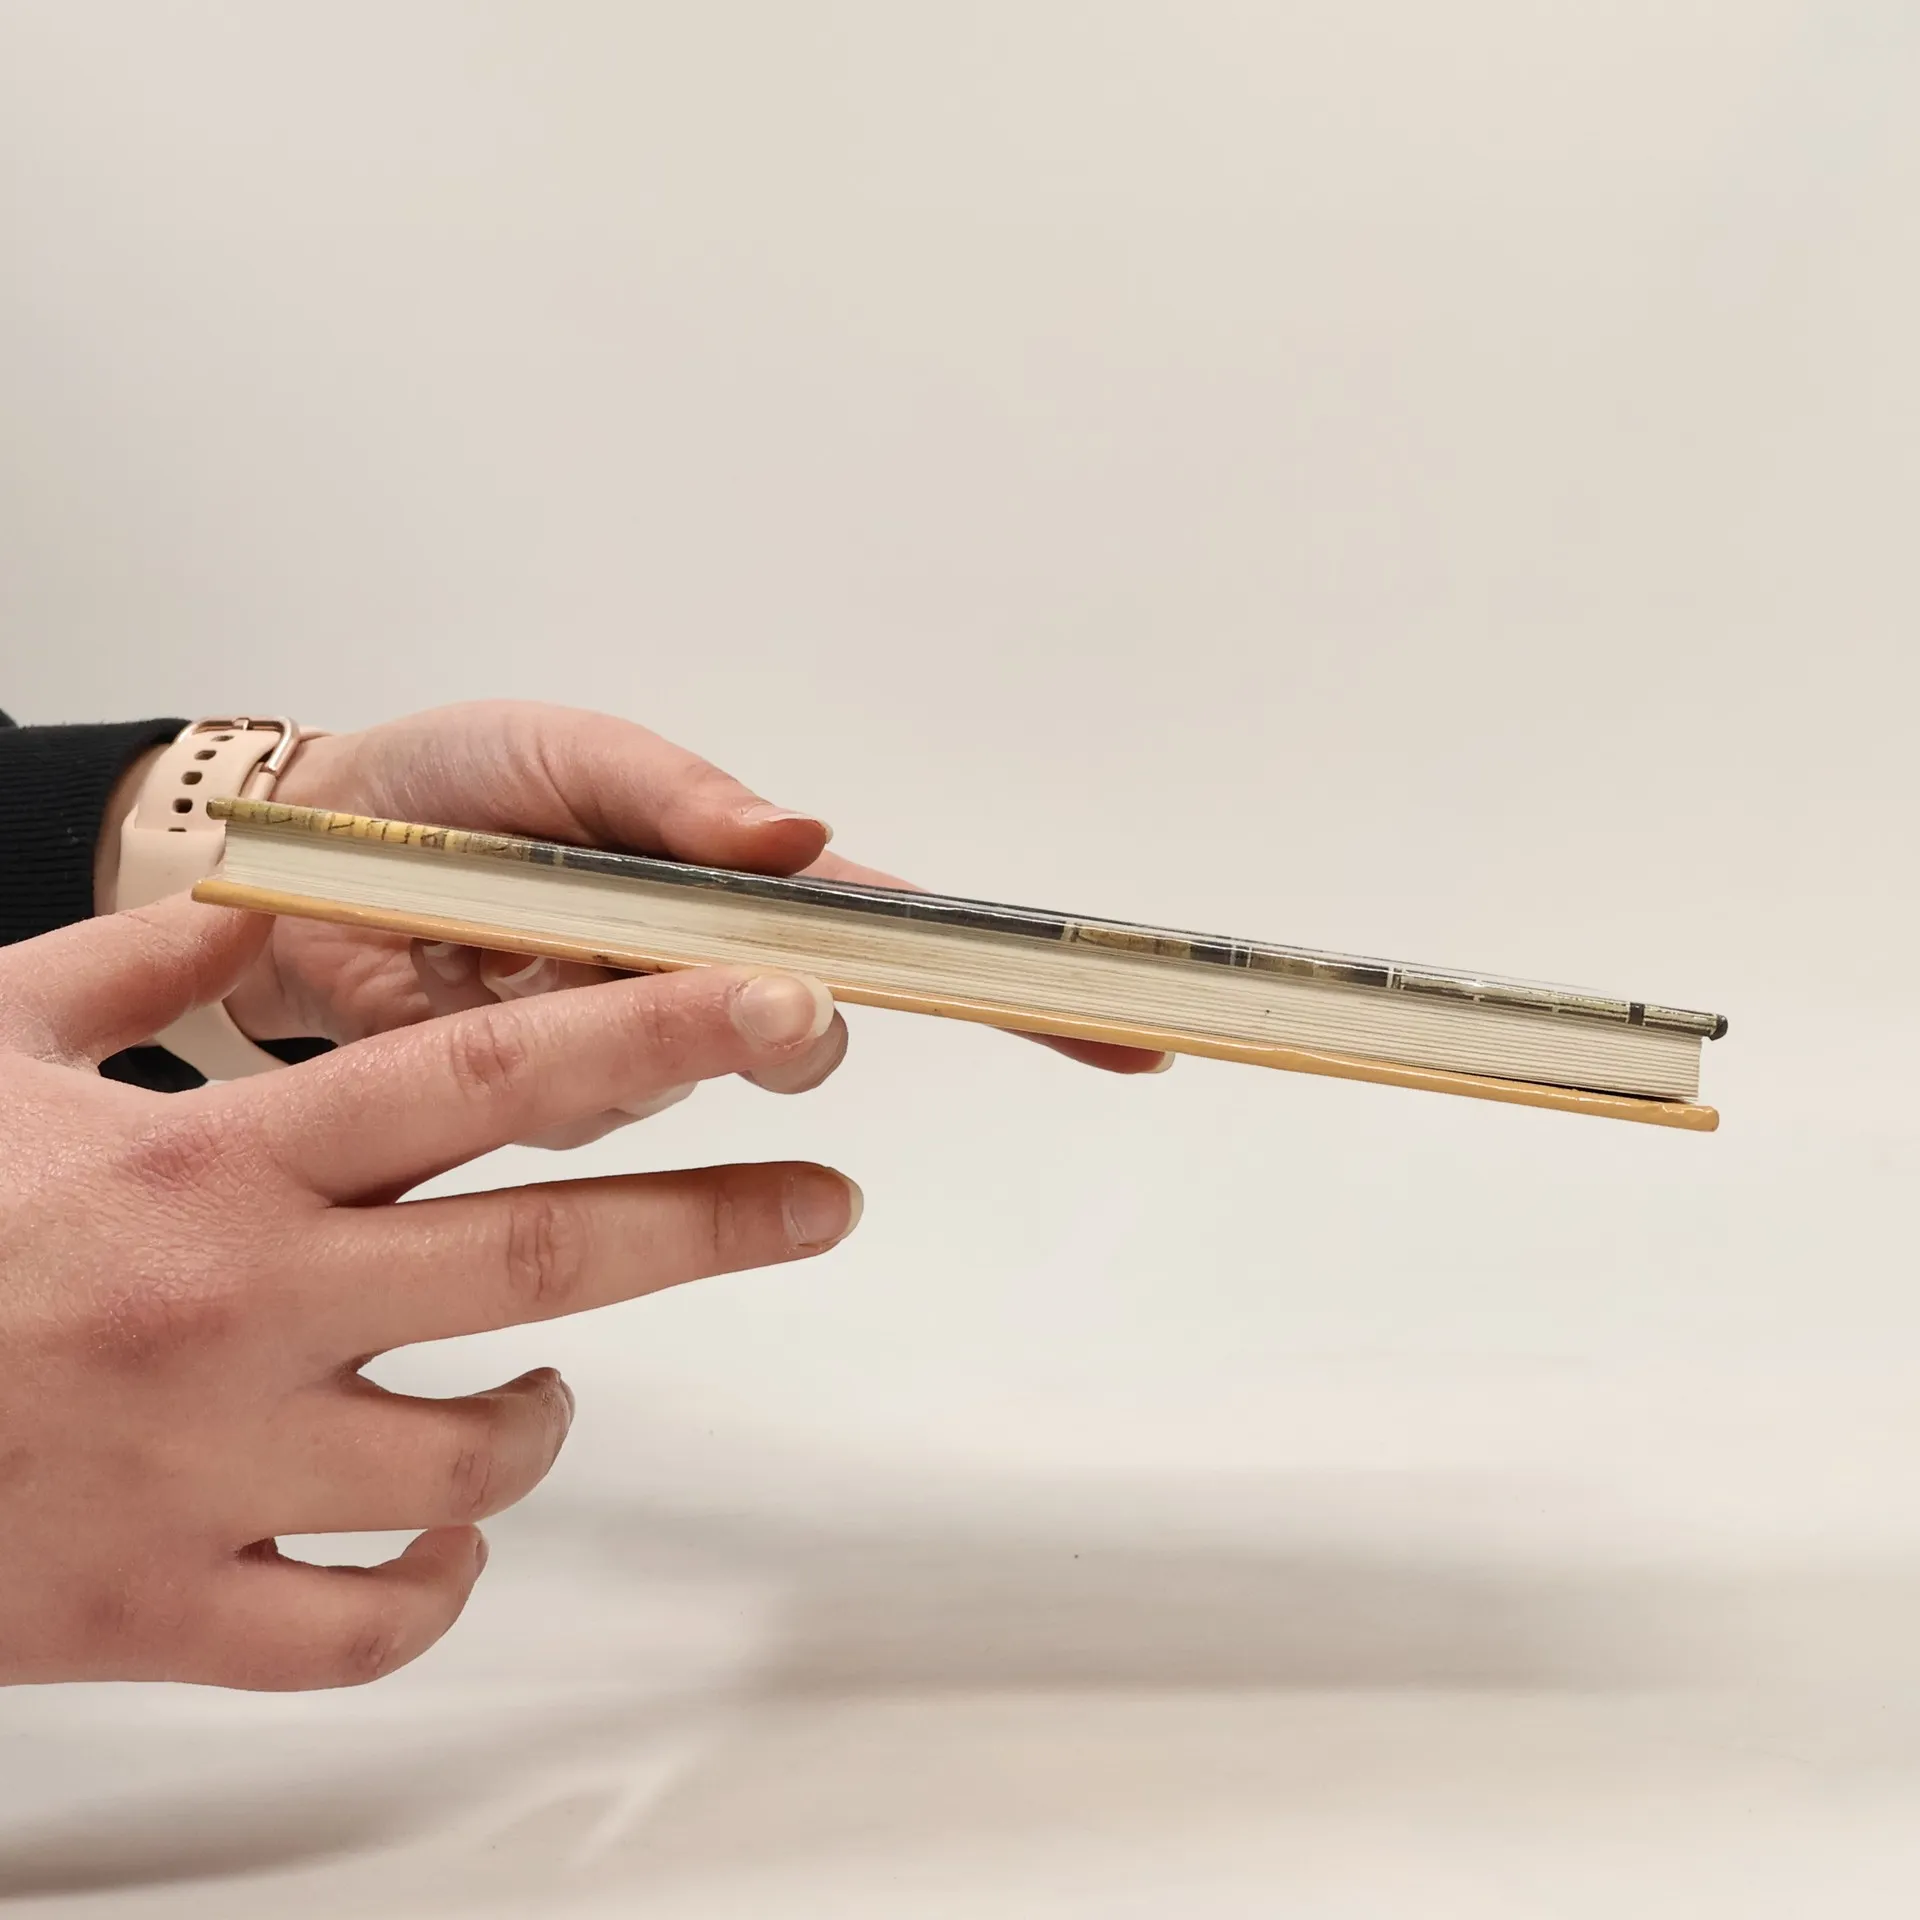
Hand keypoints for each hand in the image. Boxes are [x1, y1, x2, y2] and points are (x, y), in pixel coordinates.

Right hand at [0, 895, 859, 1688]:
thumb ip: (131, 962)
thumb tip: (258, 906)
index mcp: (208, 1163)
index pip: (483, 1077)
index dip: (654, 1036)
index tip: (778, 1014)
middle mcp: (239, 1311)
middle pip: (540, 1260)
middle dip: (714, 1222)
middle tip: (823, 1201)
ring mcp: (208, 1472)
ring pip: (473, 1461)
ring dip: (544, 1423)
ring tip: (550, 1390)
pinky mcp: (156, 1607)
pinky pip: (362, 1623)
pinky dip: (434, 1583)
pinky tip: (440, 1537)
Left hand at [207, 703, 1164, 1139]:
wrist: (303, 850)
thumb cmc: (457, 783)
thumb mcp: (568, 755)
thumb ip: (680, 798)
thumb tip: (800, 836)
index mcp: (744, 888)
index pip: (905, 943)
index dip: (1012, 991)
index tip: (1123, 1031)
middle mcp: (706, 978)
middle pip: (808, 1034)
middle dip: (772, 1023)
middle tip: (718, 986)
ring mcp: (625, 1047)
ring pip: (675, 1078)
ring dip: (603, 1016)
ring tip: (503, 929)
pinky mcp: (537, 1100)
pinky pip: (563, 1104)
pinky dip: (511, 1038)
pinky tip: (453, 974)